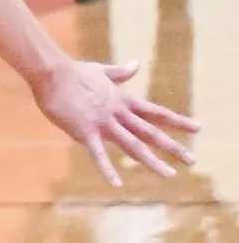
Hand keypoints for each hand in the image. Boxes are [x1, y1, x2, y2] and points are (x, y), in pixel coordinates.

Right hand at [32, 59, 197, 185]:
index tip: (197, 129)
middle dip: (173, 147)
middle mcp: (119, 113)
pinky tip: (117, 184)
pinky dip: (108, 169)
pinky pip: (99, 154)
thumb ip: (120, 72)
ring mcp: (104, 123)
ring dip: (152, 161)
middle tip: (193, 161)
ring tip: (170, 174)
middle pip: (151, 132)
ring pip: (133, 145)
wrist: (52, 72)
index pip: (156, 112)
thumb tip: (135, 64)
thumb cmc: (73, 71)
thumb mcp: (101, 71)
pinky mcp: (86, 131)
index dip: (177, 121)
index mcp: (123, 99)